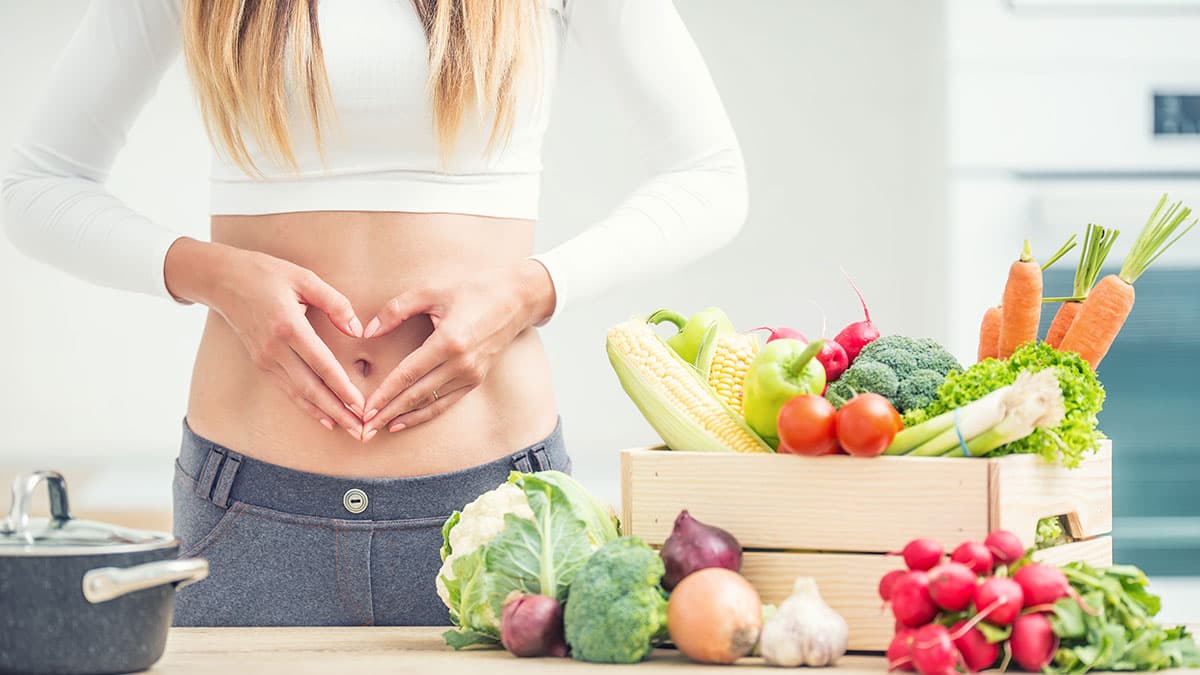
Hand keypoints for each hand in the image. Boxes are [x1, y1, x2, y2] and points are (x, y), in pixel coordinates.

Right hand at [165, 239, 366, 436]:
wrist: (221, 279)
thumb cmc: (265, 274)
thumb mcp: (304, 278)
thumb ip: (335, 303)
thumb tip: (357, 330)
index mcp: (288, 327)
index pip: (321, 364)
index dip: (342, 388)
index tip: (361, 405)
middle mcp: (274, 349)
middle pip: (311, 388)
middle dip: (338, 411)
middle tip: (361, 430)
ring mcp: (265, 359)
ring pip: (298, 394)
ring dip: (325, 413)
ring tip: (348, 428)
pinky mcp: (261, 363)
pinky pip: (287, 389)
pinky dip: (306, 406)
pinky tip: (324, 417)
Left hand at [359, 260, 554, 437]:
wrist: (517, 298)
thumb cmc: (473, 289)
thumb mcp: (432, 291)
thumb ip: (396, 310)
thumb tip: (367, 331)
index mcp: (449, 340)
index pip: (408, 374)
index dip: (384, 393)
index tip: (365, 408)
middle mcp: (462, 363)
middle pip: (416, 394)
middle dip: (388, 412)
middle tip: (364, 428)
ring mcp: (471, 374)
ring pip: (430, 403)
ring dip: (403, 417)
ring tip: (378, 429)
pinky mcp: (476, 379)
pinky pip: (446, 402)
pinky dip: (424, 414)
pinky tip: (404, 421)